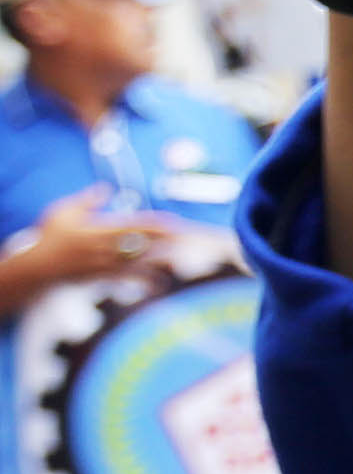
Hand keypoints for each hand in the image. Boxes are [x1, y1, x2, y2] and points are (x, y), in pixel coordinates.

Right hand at [19, 189, 180, 282]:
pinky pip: (130, 280)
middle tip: (193, 239)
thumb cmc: (50, 236)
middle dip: (169, 241)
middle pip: (147, 243)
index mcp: (103, 229)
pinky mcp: (105, 277)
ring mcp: (110, 264)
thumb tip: (106, 188)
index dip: (159, 224)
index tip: (176, 223)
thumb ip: (87, 200)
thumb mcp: (64, 211)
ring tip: (183, 259)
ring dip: (163, 261)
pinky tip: (161, 285)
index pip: (138, 225)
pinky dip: (147, 282)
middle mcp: (111, 248)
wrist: (38, 267)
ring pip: (143, 262)